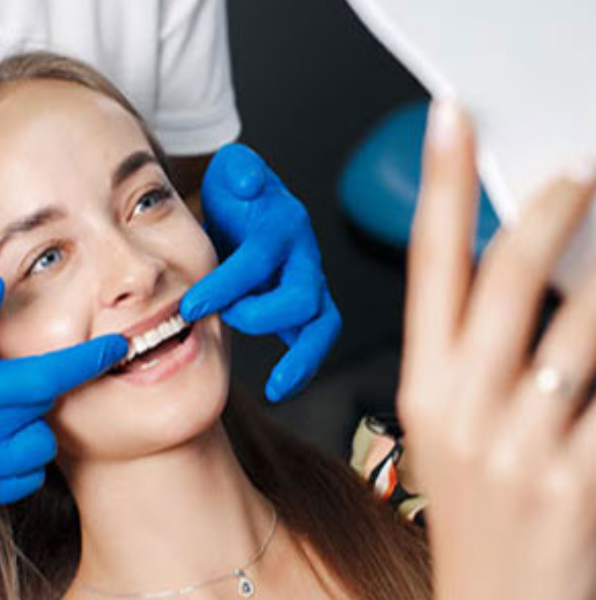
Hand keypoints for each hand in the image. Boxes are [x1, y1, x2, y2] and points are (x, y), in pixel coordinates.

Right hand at [0, 276, 126, 507]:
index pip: (41, 378)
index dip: (85, 362)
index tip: (118, 346)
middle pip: (43, 409)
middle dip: (45, 389)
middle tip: (20, 378)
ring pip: (40, 450)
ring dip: (35, 427)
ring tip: (6, 411)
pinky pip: (26, 479)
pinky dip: (23, 458)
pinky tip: (1, 438)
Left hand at [180, 144, 340, 401]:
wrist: (251, 209)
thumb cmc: (238, 194)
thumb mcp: (234, 170)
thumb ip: (240, 169)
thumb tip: (246, 182)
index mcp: (283, 225)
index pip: (258, 259)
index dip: (225, 285)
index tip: (189, 307)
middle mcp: (303, 257)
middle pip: (301, 296)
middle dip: (259, 316)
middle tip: (223, 322)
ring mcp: (309, 284)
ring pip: (322, 324)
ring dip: (302, 358)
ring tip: (277, 386)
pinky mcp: (306, 308)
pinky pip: (314, 340)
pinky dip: (302, 367)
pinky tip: (280, 388)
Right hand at [399, 101, 595, 599]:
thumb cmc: (477, 509)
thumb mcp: (455, 424)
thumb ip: (482, 350)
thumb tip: (537, 274)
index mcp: (424, 389)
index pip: (428, 266)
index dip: (441, 186)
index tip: (453, 123)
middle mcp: (462, 410)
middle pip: (505, 279)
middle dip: (549, 210)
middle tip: (579, 174)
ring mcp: (521, 447)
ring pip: (580, 329)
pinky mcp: (579, 482)